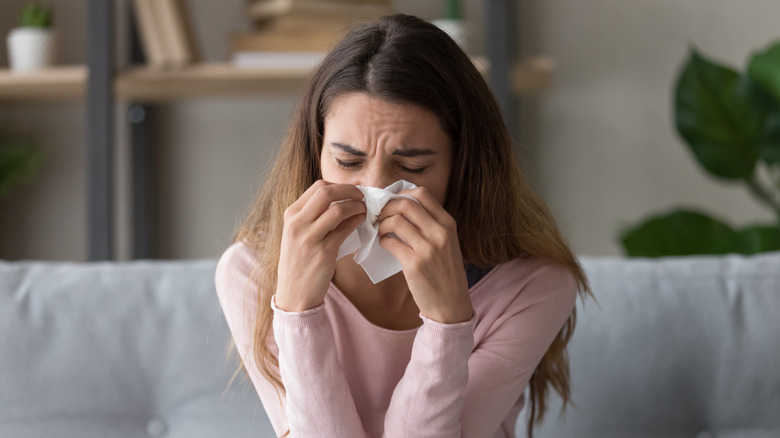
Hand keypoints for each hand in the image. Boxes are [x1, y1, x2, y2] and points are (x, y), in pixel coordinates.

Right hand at [275, 180, 365, 311]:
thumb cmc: (300, 261)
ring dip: (356, 206)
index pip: (318, 187)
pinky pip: (345, 230)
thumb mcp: (298, 233)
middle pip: (326, 192)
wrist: (294, 293)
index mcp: (291, 215)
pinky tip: (362, 221)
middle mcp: (297, 224)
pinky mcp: (323, 253)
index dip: (340, 186)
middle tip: (362, 195)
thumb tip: (342, 198)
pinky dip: (357, 221)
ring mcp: (309, 238)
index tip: (352, 191)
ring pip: (337, 209)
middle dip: (350, 190)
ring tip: (365, 209)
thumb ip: (313, 215)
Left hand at [377, 187, 473, 323]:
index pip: (422, 194)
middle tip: (379, 215)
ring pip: (396, 220)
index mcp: (448, 224)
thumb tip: (401, 206)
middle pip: (406, 203)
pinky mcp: (414, 264)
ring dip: (382, 223)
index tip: (391, 202)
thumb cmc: (445, 273)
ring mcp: (428, 248)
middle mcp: (440, 233)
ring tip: (380, 231)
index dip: (401, 194)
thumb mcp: (447, 243)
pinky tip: (384, 244)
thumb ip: (430, 224)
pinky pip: (390, 242)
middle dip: (386, 206)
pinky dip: (382, 240)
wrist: (451, 305)